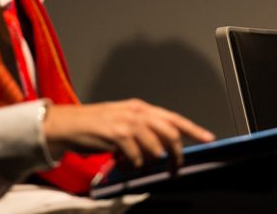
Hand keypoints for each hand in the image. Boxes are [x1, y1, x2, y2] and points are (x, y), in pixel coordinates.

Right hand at [42, 99, 214, 167]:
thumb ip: (142, 131)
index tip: (209, 138)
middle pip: (170, 132)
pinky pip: (137, 156)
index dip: (193, 129)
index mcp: (140, 107)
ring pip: (155, 147)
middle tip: (175, 167)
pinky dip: (134, 164)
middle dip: (176, 153)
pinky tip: (124, 163)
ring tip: (137, 164)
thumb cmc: (94, 126)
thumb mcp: (122, 122)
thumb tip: (162, 150)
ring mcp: (127, 121)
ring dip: (150, 161)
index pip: (173, 118)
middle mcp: (137, 111)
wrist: (67, 125)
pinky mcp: (117, 134)